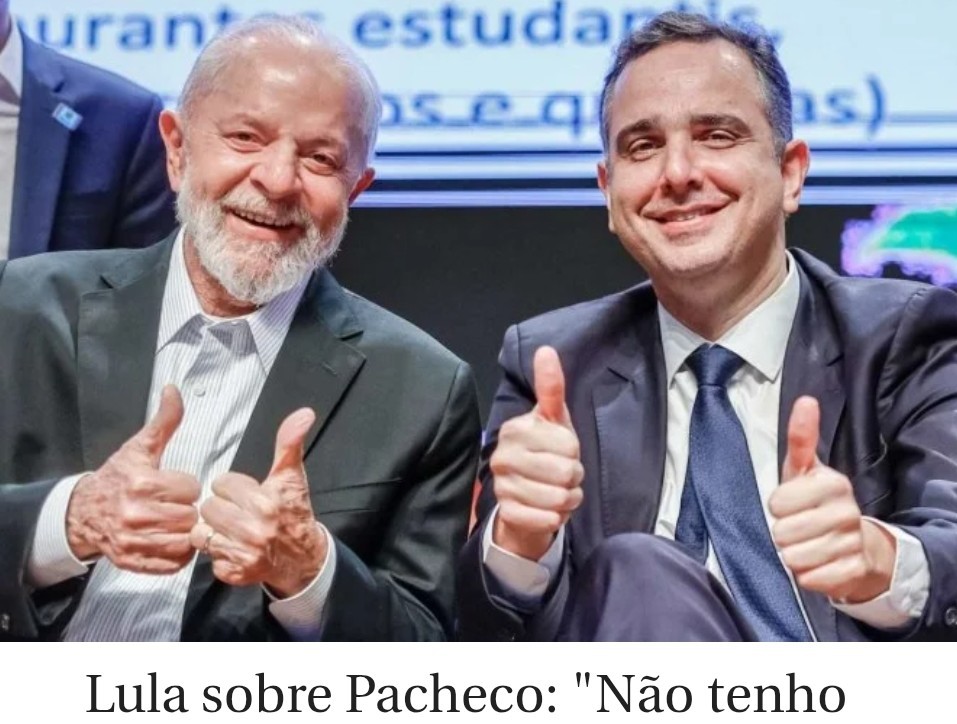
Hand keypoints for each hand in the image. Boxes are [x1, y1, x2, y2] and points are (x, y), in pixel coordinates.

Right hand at [65, 385, 199, 572]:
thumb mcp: (139, 447)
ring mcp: (134, 541)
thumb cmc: (116, 478)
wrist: (82, 512)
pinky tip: (167, 539)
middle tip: (173, 505)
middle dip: (186, 509)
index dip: (186, 486)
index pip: (191, 488)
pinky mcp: (134, 562)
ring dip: (183, 532)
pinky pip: (173, 564)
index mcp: (142, 483)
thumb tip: (173, 389)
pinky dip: (176, 554)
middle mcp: (137, 514)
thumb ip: (163, 421)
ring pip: (184, 540)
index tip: (174, 486)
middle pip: (190, 515)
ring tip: (171, 522)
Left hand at [190, 408, 326, 597]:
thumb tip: (304, 414)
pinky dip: (218, 555)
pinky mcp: (234, 574)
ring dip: (213, 532)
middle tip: (238, 512)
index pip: (221, 484)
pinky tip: (234, 548)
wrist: (303, 558)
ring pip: (202, 534)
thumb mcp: (291, 476)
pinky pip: (208, 559)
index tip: (245, 494)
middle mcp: (253, 530)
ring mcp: (243, 555)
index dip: (232, 487)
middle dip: (220, 508)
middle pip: (208, 508)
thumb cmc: (294, 512)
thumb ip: (290, 443)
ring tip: (232, 529)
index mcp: (264, 502)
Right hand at [491, 346, 583, 560]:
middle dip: (573, 477)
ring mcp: (502, 486)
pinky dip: (557, 518)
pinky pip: (548, 519)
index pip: (569, 444)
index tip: (562, 451)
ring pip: (560, 498)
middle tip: (562, 475)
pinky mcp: (508, 513)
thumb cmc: (544, 452)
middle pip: (566, 472)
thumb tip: (546, 350)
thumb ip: (551, 387)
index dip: (574, 451)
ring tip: (557, 492)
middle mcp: (503, 456)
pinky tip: (548, 509)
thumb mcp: (552, 420)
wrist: (524, 497)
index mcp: (516, 429)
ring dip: (568, 499)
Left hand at [770, 396, 895, 602]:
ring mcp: (853, 542)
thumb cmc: (816, 502)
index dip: (776, 506)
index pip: (779, 501)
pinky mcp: (854, 571)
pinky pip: (813, 579)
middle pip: (784, 533)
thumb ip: (801, 438)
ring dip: (793, 556)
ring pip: (796, 558)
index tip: (785, 505)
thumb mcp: (803, 469)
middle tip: (794, 529)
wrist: (856, 544)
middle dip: (782, 534)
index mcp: (833, 483)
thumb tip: (806, 401)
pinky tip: (817, 565)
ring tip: (804, 546)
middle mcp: (847, 511)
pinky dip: (808, 576)